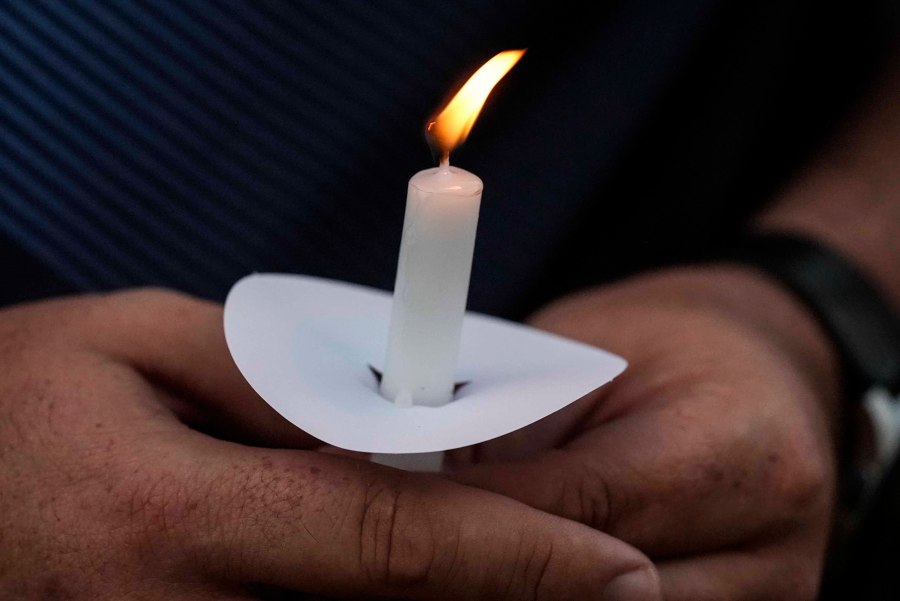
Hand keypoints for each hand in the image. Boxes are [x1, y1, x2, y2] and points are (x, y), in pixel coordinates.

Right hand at [0, 289, 657, 599]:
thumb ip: (283, 375)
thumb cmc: (20, 394)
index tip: (624, 570)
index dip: (523, 555)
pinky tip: (396, 595)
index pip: (394, 541)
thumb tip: (405, 405)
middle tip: (603, 590)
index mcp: (168, 517)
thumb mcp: (142, 344)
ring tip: (522, 586)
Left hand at [449, 267, 840, 599]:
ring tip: (473, 555)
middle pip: (600, 587)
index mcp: (733, 447)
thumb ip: (522, 430)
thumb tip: (432, 485)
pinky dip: (574, 594)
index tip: (414, 507)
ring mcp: (770, 590)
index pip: (582, 503)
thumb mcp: (590, 357)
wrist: (763, 366)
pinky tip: (528, 568)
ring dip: (535, 587)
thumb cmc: (672, 346)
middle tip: (432, 543)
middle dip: (503, 565)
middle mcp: (768, 541)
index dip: (484, 510)